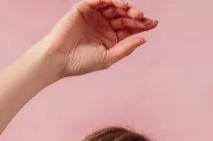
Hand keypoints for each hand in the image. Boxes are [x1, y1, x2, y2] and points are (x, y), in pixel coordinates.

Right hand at [40, 1, 157, 77]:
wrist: (59, 59)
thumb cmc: (81, 62)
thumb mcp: (108, 57)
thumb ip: (125, 48)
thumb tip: (144, 39)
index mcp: (110, 38)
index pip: (129, 28)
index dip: (142, 25)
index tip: (154, 24)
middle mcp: (103, 25)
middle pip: (124, 16)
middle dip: (135, 16)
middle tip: (143, 18)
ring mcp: (94, 15)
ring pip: (113, 6)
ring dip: (124, 7)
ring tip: (132, 11)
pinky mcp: (84, 7)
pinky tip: (120, 3)